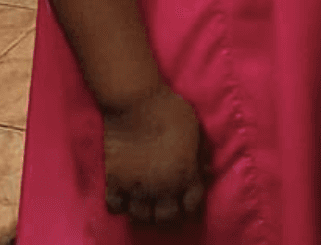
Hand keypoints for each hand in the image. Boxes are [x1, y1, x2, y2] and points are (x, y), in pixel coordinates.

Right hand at [102, 85, 207, 225]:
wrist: (135, 101)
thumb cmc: (170, 109)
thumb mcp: (196, 129)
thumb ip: (200, 154)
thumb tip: (206, 172)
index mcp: (185, 173)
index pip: (191, 205)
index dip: (191, 202)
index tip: (188, 197)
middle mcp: (161, 186)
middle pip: (166, 218)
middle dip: (171, 213)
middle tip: (169, 204)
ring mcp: (136, 186)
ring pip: (142, 217)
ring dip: (147, 212)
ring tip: (149, 203)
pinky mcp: (114, 181)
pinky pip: (116, 207)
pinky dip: (122, 206)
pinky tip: (128, 196)